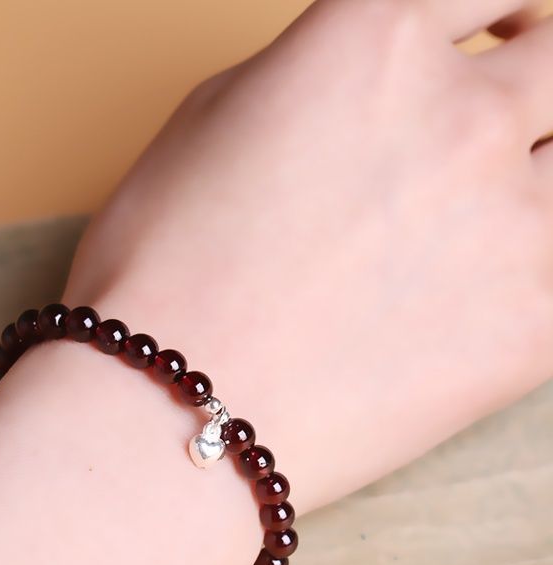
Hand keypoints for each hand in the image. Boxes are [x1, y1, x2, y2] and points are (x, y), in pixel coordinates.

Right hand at [66, 0, 552, 511]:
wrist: (169, 414)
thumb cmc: (160, 278)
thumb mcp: (205, 127)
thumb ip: (307, 77)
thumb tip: (362, 86)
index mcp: (370, 42)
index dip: (497, 9)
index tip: (499, 30)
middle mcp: (457, 116)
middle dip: (535, 85)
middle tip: (503, 126)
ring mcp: (509, 223)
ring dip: (541, 179)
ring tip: (486, 220)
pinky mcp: (535, 327)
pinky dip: (538, 271)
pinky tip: (494, 290)